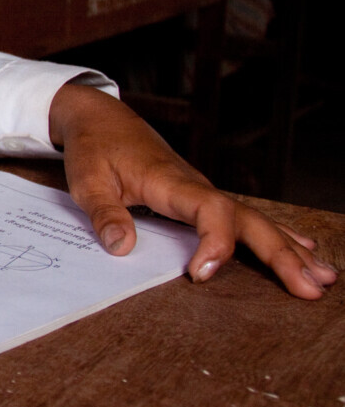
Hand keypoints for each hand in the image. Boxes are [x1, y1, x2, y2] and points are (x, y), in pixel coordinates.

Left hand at [50, 84, 335, 298]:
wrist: (100, 117)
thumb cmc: (94, 147)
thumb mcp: (86, 179)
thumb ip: (103, 212)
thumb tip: (121, 248)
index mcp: (171, 182)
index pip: (210, 210)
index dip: (215, 242)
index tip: (199, 273)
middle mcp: (197, 186)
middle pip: (248, 219)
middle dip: (280, 254)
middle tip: (310, 289)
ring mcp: (204, 191)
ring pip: (256, 219)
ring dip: (290, 249)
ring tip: (324, 278)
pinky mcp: (202, 197)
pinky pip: (246, 218)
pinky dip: (278, 235)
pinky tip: (305, 249)